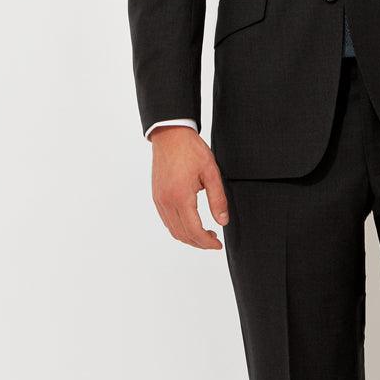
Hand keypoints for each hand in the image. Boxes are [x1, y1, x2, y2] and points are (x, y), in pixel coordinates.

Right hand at [149, 126, 229, 248]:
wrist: (170, 134)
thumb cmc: (191, 150)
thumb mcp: (211, 172)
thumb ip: (217, 199)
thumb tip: (222, 221)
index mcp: (181, 197)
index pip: (194, 231)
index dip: (207, 242)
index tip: (218, 244)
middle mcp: (167, 202)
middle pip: (182, 235)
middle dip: (199, 243)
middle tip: (214, 240)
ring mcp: (159, 200)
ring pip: (173, 230)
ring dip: (188, 237)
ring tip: (204, 233)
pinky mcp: (156, 196)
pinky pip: (167, 220)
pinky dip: (178, 228)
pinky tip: (190, 223)